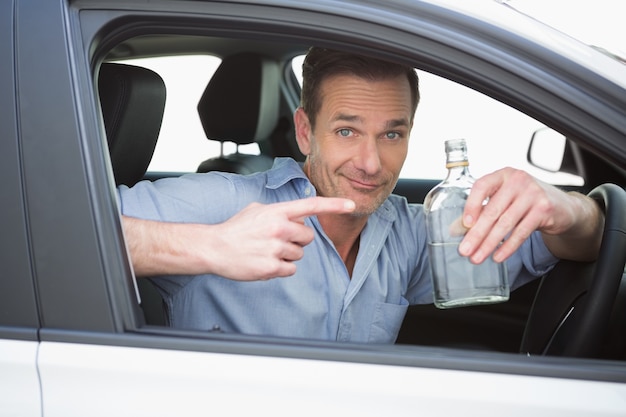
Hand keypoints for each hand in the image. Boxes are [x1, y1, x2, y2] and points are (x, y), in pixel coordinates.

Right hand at [125, 197, 354, 279]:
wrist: (214, 247)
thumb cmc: (236, 229)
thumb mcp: (257, 210)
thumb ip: (280, 211)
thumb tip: (298, 217)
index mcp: (276, 211)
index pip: (311, 206)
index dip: (334, 205)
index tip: (352, 204)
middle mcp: (278, 228)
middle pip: (307, 237)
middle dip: (297, 241)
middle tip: (277, 241)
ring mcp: (275, 248)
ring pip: (299, 255)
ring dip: (287, 255)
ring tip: (266, 251)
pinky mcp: (271, 267)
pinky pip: (291, 270)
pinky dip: (281, 269)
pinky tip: (265, 263)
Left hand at [458, 167, 602, 263]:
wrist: (562, 207)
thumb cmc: (526, 202)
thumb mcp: (504, 200)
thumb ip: (482, 211)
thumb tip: (456, 229)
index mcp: (503, 175)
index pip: (481, 186)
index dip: (471, 205)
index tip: (464, 225)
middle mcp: (518, 180)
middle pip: (492, 210)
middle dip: (476, 234)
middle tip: (464, 250)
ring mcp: (532, 193)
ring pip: (505, 224)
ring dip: (489, 244)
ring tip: (477, 257)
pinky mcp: (544, 209)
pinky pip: (521, 232)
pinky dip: (508, 247)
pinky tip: (497, 257)